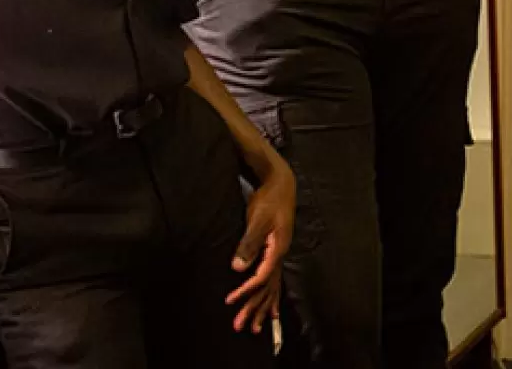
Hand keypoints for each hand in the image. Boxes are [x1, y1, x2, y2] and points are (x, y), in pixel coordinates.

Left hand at [226, 154, 293, 332]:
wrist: (280, 184)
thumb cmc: (268, 200)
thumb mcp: (257, 220)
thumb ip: (248, 244)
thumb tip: (237, 268)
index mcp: (276, 250)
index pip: (261, 277)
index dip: (246, 290)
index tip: (231, 301)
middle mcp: (279, 256)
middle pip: (268, 288)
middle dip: (254, 308)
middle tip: (240, 327)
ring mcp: (278, 254)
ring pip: (272, 288)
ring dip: (262, 308)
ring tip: (256, 328)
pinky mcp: (275, 250)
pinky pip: (274, 281)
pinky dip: (271, 297)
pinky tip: (271, 310)